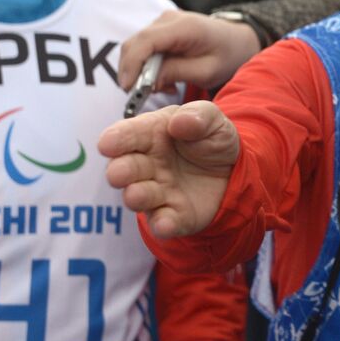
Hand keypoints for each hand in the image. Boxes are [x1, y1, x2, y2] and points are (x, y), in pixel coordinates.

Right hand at [100, 102, 239, 237]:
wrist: (232, 171)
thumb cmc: (210, 140)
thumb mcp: (212, 121)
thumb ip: (199, 116)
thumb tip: (179, 121)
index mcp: (151, 134)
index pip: (128, 134)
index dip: (117, 138)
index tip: (107, 143)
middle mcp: (147, 165)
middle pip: (125, 168)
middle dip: (119, 171)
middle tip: (118, 173)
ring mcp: (158, 192)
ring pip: (138, 196)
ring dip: (135, 196)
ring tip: (135, 195)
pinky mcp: (173, 216)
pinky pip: (163, 222)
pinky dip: (162, 224)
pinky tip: (165, 224)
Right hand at [118, 10, 261, 89]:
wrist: (236, 41)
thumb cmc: (226, 56)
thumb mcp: (206, 71)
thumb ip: (176, 73)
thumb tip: (147, 81)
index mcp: (184, 27)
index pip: (146, 41)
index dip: (133, 65)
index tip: (128, 88)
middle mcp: (168, 19)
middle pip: (134, 44)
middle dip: (133, 72)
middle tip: (143, 95)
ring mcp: (161, 22)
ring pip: (135, 48)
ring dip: (141, 72)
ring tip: (164, 87)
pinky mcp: (159, 30)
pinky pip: (142, 49)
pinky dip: (146, 67)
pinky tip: (164, 79)